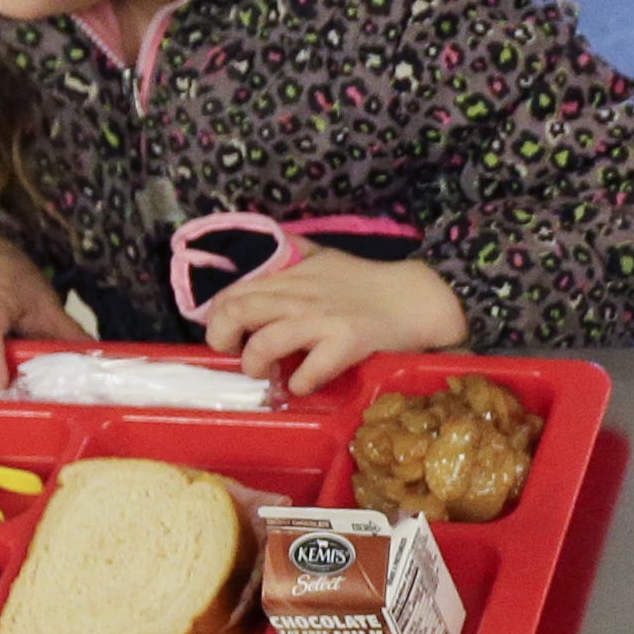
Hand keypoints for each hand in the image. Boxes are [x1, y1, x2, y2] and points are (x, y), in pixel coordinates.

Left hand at [200, 245, 466, 395]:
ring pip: (264, 344)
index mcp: (289, 277)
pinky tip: (303, 384)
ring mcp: (321, 320)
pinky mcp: (346, 343)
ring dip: (255, 364)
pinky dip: (299, 383)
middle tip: (236, 354)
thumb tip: (267, 249)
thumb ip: (293, 255)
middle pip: (236, 313)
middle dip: (222, 339)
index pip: (232, 293)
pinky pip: (308, 372)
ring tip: (265, 373)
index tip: (227, 335)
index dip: (217, 317)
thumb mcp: (324, 257)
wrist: (416, 299)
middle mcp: (298, 296)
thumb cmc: (368, 282)